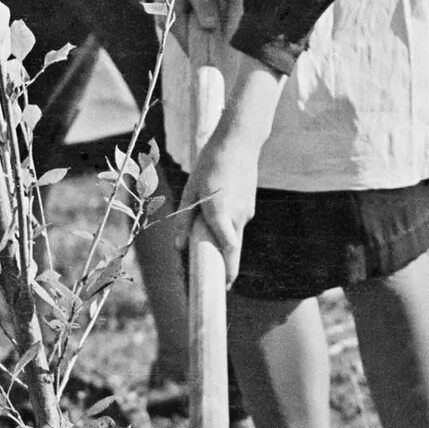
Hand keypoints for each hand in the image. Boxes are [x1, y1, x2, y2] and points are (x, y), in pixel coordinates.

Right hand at [138, 0, 230, 49]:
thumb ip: (204, 6)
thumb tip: (212, 28)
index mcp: (172, 19)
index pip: (191, 47)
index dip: (208, 48)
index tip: (223, 43)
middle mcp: (168, 19)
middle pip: (199, 31)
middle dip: (213, 16)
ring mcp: (172, 10)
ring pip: (199, 17)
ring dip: (211, 2)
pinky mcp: (176, 1)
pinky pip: (197, 6)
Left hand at [178, 57, 279, 269]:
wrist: (240, 140)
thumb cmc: (211, 162)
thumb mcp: (191, 189)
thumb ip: (185, 219)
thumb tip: (179, 246)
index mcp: (220, 212)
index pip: (229, 250)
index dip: (228, 271)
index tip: (225, 287)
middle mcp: (237, 215)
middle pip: (232, 248)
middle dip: (225, 263)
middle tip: (215, 276)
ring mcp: (246, 210)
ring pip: (234, 234)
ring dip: (223, 240)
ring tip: (205, 230)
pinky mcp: (249, 204)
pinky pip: (237, 222)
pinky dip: (227, 224)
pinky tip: (216, 208)